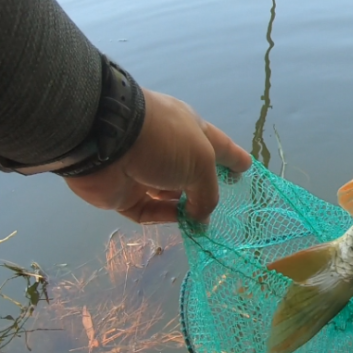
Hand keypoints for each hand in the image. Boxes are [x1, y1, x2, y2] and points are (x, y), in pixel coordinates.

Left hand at [65, 88, 251, 223]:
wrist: (106, 140)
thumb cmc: (165, 141)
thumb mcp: (202, 163)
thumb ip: (209, 194)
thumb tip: (202, 218)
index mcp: (190, 130)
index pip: (219, 146)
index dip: (233, 157)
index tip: (246, 167)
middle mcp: (168, 149)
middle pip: (192, 172)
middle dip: (205, 187)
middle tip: (220, 205)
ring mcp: (144, 170)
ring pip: (169, 194)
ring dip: (184, 207)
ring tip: (200, 221)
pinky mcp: (124, 192)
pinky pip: (149, 209)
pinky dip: (163, 215)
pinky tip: (179, 222)